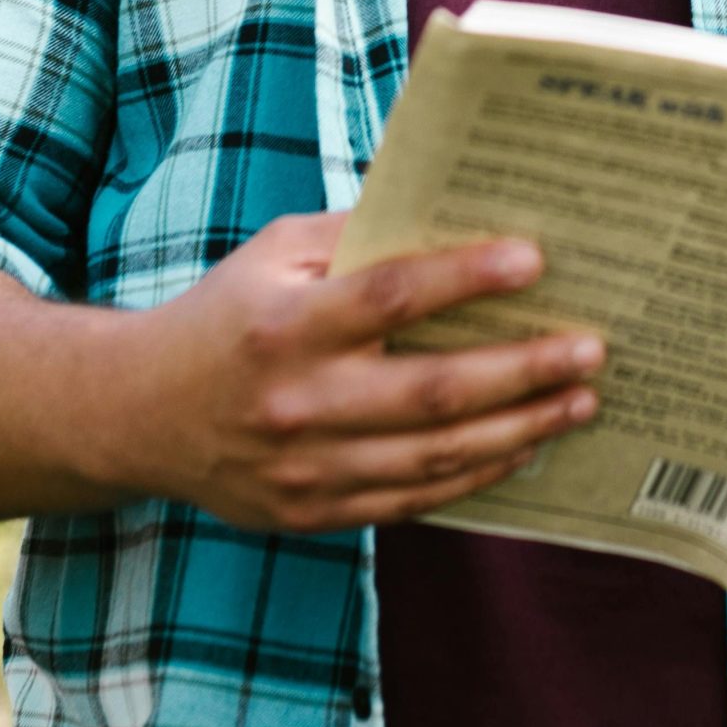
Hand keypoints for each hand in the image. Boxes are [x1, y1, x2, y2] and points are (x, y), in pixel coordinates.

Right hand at [112, 212, 602, 533]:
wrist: (135, 414)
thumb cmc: (226, 312)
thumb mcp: (276, 251)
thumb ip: (360, 233)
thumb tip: (456, 213)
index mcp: (287, 323)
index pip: (391, 298)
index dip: (465, 278)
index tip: (535, 259)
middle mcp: (297, 401)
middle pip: (431, 393)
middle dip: (522, 372)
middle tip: (591, 349)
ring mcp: (305, 469)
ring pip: (433, 459)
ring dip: (519, 431)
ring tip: (581, 400)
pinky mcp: (312, 513)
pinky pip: (411, 501)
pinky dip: (475, 478)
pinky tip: (525, 448)